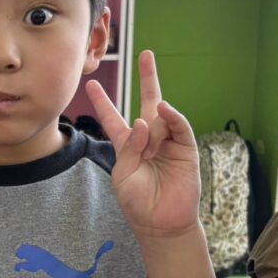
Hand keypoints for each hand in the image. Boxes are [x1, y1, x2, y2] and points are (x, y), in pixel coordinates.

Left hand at [86, 50, 200, 238]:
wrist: (161, 223)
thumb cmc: (138, 202)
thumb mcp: (123, 174)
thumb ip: (130, 147)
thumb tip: (144, 122)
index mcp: (127, 146)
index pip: (113, 118)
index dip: (103, 102)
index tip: (91, 84)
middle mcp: (148, 139)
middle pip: (146, 102)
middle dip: (147, 78)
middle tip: (145, 54)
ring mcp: (168, 142)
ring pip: (161, 115)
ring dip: (155, 115)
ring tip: (152, 131)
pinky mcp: (185, 149)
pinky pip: (179, 126)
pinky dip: (172, 116)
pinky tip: (164, 109)